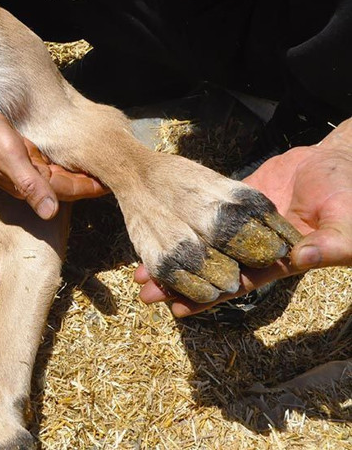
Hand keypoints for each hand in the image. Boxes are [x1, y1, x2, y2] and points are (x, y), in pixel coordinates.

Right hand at [0, 101, 107, 219]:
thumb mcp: (11, 158)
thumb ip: (31, 185)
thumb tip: (50, 214)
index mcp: (28, 185)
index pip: (68, 191)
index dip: (90, 188)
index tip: (112, 184)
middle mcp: (27, 181)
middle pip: (65, 187)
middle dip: (88, 183)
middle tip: (114, 175)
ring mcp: (24, 169)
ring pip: (59, 176)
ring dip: (78, 174)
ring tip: (99, 168)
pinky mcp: (20, 155)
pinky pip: (49, 165)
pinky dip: (64, 163)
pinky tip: (73, 157)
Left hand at [135, 120, 351, 316]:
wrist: (338, 161)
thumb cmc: (349, 196)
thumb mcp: (345, 225)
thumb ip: (328, 245)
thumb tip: (301, 258)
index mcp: (279, 262)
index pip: (237, 285)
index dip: (209, 298)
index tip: (177, 310)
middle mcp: (254, 249)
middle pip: (210, 270)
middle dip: (179, 282)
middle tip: (145, 293)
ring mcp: (240, 227)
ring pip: (201, 245)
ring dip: (175, 256)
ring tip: (140, 270)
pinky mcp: (234, 203)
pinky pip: (203, 217)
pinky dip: (182, 225)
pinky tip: (157, 229)